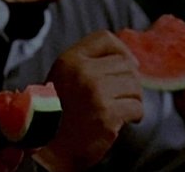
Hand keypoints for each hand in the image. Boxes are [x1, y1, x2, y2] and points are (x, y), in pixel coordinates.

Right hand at [34, 30, 143, 171]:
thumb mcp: (64, 75)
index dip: (120, 49)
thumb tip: (129, 59)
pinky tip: (124, 119)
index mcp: (70, 60)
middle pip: (125, 64)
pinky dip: (135, 114)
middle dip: (128, 80)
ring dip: (133, 97)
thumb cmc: (59, 111)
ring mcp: (97, 94)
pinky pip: (137, 107)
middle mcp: (83, 73)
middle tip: (121, 94)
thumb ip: (88, 62)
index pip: (104, 38)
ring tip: (122, 106)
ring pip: (135, 84)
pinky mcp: (108, 115)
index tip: (126, 64)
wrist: (47, 145)